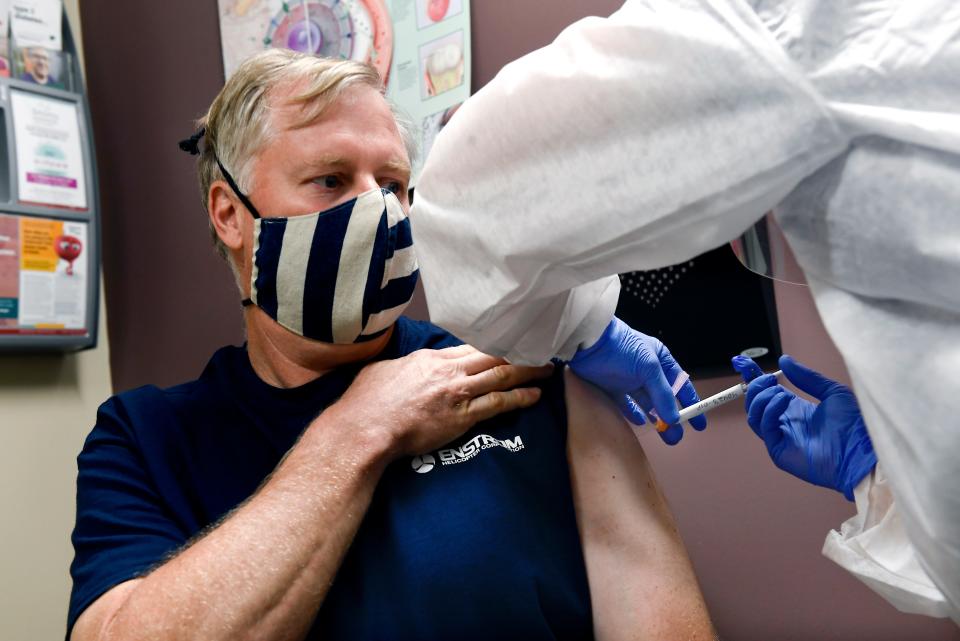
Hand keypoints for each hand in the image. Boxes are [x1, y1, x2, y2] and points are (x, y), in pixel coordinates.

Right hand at [333, 344, 553, 456]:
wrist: (365, 429)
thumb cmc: (367, 402)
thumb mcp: (384, 370)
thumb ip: (405, 365)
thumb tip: (409, 366)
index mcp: (431, 358)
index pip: (471, 346)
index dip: (495, 343)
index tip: (511, 343)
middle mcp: (449, 370)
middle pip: (493, 355)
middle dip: (520, 352)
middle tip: (540, 349)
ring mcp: (458, 392)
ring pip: (501, 375)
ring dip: (528, 372)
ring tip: (546, 370)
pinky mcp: (462, 417)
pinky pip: (498, 403)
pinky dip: (519, 398)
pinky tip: (534, 395)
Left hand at [570, 317, 704, 444]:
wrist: (589, 342)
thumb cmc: (622, 347)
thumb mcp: (649, 368)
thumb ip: (662, 394)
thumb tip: (674, 419)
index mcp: (660, 360)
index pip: (681, 385)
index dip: (691, 403)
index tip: (698, 423)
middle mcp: (647, 371)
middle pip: (664, 398)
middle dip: (672, 417)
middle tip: (676, 436)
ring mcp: (629, 379)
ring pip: (647, 404)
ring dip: (656, 419)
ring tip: (664, 435)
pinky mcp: (612, 387)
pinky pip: (626, 404)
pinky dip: (633, 414)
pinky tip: (640, 422)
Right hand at [731, 354, 876, 499]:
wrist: (861, 452)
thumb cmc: (854, 425)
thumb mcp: (832, 392)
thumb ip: (807, 378)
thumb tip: (784, 360)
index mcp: (794, 409)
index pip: (766, 392)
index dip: (753, 378)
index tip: (743, 363)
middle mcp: (784, 423)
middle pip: (754, 403)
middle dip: (755, 386)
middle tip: (768, 377)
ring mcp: (781, 438)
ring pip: (754, 415)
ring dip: (761, 397)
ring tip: (777, 389)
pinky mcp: (779, 450)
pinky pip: (764, 427)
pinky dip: (769, 410)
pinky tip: (783, 400)